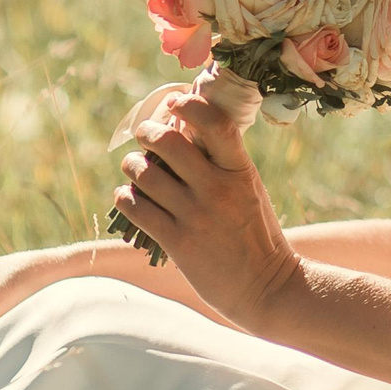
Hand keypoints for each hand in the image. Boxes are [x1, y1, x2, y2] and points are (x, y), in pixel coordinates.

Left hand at [112, 91, 301, 332]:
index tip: (174, 103)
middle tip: (145, 135)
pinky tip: (129, 197)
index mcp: (240, 170)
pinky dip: (125, 196)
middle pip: (167, 141)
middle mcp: (217, 189)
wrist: (265, 287)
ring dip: (132, 165)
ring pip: (143, 173)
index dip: (189, 105)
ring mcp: (195, 216)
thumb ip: (221, 160)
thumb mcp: (248, 187)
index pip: (216, 122)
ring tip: (135, 167)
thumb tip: (182, 125)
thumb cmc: (254, 231)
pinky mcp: (177, 243)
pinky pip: (135, 207)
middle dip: (147, 132)